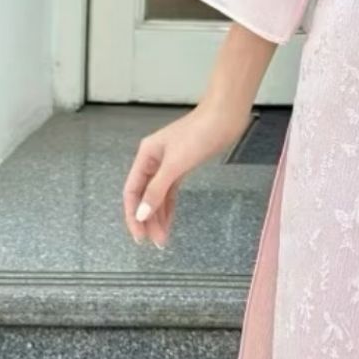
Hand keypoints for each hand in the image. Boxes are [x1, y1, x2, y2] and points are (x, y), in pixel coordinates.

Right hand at [121, 103, 249, 249]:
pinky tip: (169, 221)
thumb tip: (142, 213)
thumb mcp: (176, 164)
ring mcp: (168, 163)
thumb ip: (157, 190)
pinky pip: (170, 191)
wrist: (226, 116)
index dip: (133, 215)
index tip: (140, 237)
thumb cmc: (200, 133)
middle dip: (148, 220)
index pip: (132, 192)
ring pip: (158, 196)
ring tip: (162, 238)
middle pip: (144, 196)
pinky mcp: (183, 166)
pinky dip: (169, 206)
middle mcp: (154, 160)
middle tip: (154, 242)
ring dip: (159, 216)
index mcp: (146, 155)